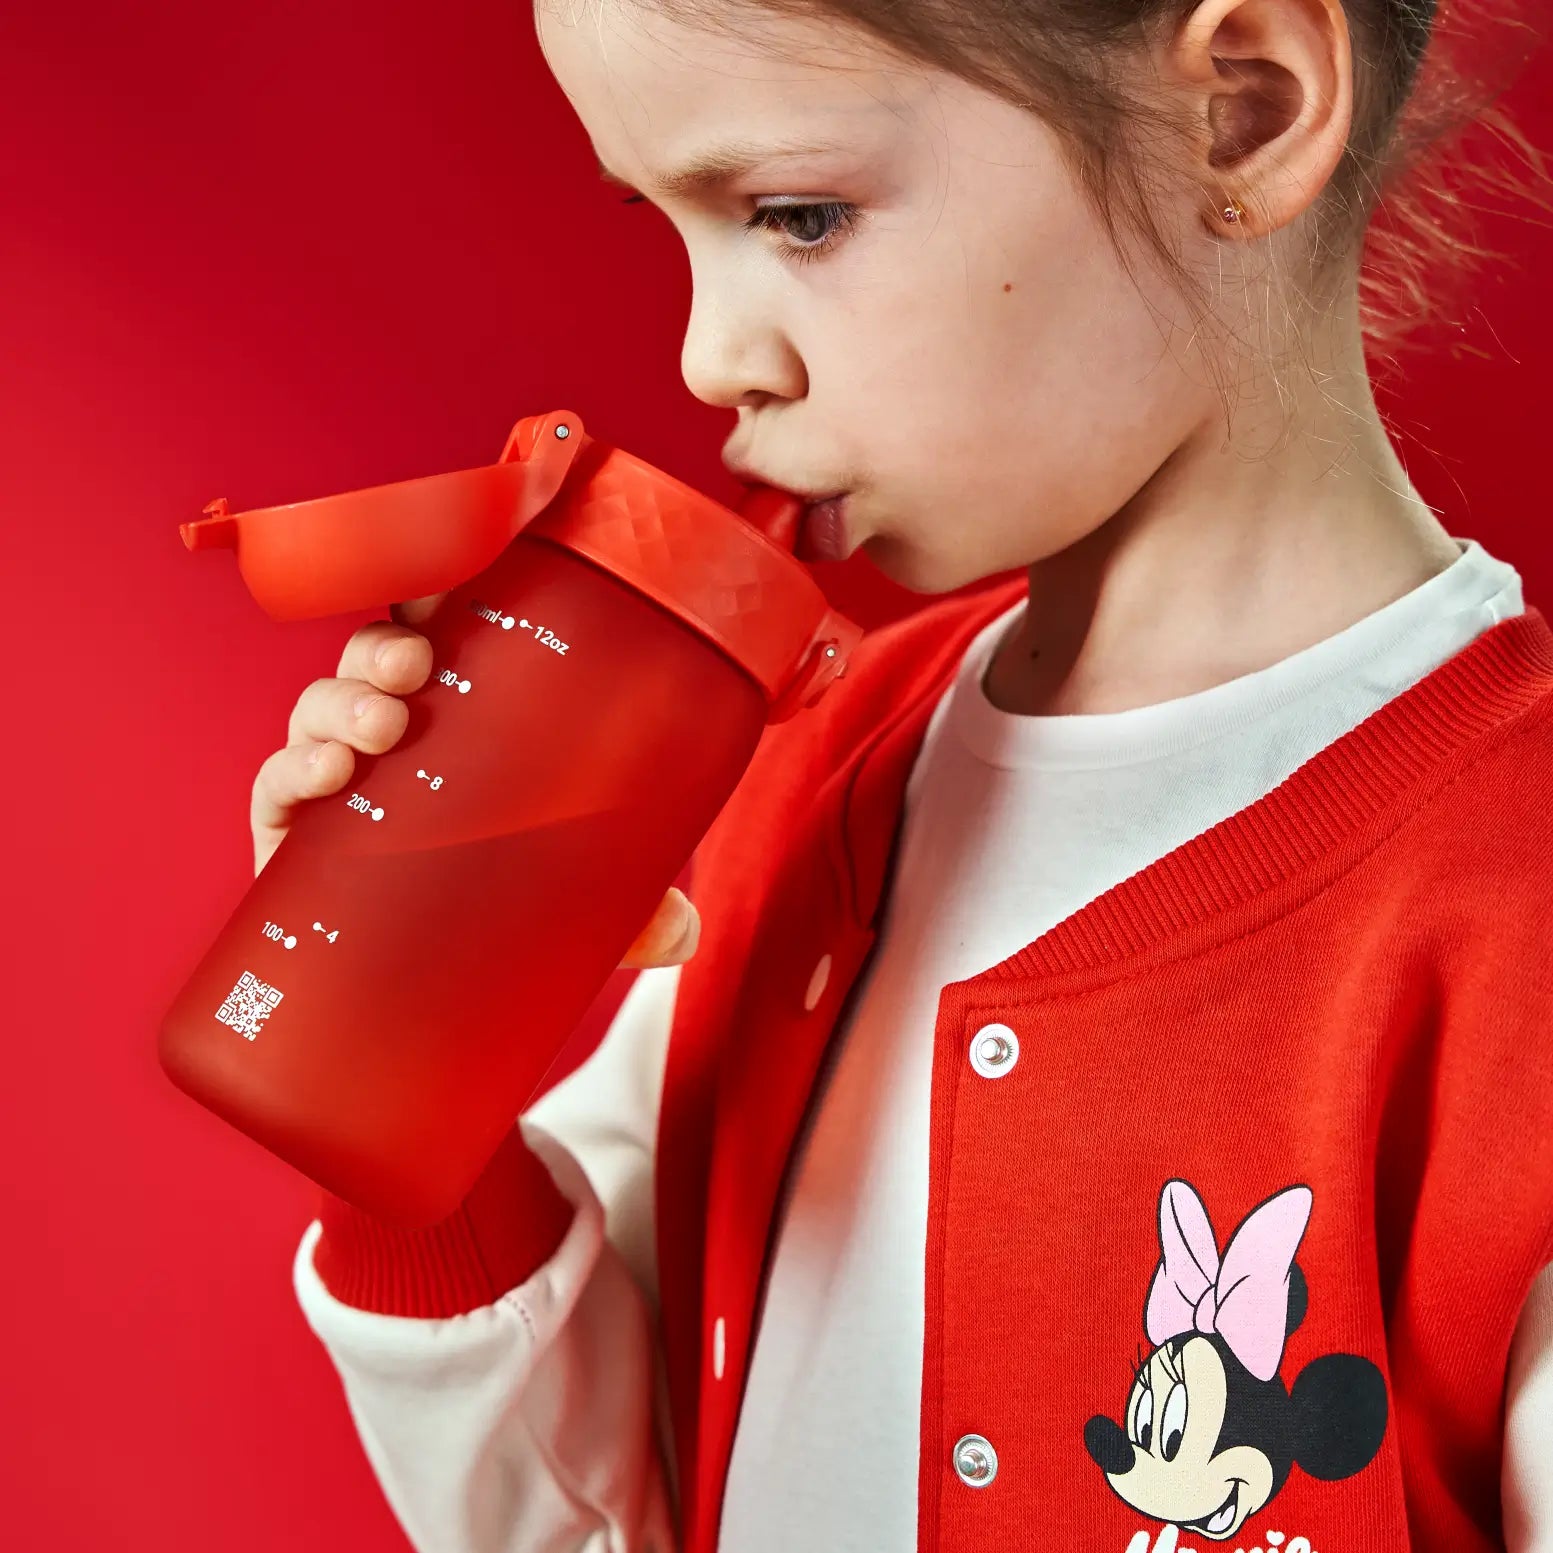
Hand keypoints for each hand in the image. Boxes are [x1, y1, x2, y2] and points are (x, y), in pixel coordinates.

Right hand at [247, 591, 700, 967]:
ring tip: (379, 726)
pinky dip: (290, 767)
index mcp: (460, 724)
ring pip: (321, 707)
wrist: (416, 1000)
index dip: (440, 598)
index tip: (456, 590)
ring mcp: (336, 781)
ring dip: (341, 701)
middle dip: (385, 647)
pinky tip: (321, 771)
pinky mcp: (290, 837)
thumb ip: (632, 913)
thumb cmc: (497, 913)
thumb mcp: (577, 905)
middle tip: (415, 668)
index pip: (445, 639)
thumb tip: (684, 933)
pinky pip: (273, 784)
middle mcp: (393, 739)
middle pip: (375, 660)